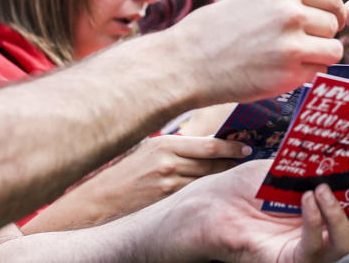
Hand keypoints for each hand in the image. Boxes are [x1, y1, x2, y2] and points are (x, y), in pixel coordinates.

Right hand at [21, 135, 244, 232]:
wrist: (96, 202)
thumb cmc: (123, 174)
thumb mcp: (148, 151)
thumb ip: (176, 147)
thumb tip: (208, 144)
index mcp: (165, 144)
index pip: (209, 145)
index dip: (232, 146)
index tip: (247, 146)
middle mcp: (169, 164)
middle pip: (213, 163)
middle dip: (234, 162)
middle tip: (251, 160)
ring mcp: (168, 185)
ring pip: (207, 181)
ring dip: (225, 178)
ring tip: (241, 176)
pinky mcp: (165, 203)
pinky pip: (195, 196)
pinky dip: (209, 193)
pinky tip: (219, 193)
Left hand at [156, 159, 348, 261]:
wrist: (203, 205)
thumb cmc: (244, 185)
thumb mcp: (293, 162)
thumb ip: (325, 157)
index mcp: (336, 210)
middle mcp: (328, 233)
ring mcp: (309, 250)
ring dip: (344, 213)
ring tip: (326, 189)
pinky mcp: (286, 260)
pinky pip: (315, 250)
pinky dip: (317, 223)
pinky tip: (309, 199)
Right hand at [172, 0, 344, 105]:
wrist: (186, 62)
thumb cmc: (214, 30)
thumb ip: (287, 1)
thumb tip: (324, 10)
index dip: (333, 12)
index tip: (328, 22)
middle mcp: (291, 11)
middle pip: (333, 25)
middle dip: (322, 36)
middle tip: (300, 44)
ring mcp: (291, 43)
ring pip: (333, 50)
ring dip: (320, 56)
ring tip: (294, 59)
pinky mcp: (288, 74)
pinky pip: (318, 72)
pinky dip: (307, 74)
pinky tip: (282, 72)